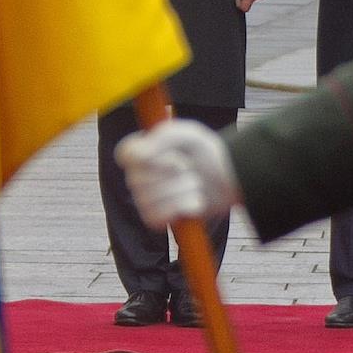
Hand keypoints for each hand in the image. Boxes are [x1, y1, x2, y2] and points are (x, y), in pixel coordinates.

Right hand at [116, 120, 240, 227]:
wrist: (227, 178)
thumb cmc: (205, 153)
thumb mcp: (188, 134)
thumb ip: (162, 138)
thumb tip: (139, 155)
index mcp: (141, 151)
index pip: (125, 155)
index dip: (149, 157)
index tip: (173, 153)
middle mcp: (137, 175)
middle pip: (139, 180)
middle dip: (175, 173)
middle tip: (189, 167)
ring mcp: (144, 199)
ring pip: (151, 199)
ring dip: (183, 190)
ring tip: (195, 184)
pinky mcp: (156, 218)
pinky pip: (158, 217)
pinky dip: (183, 207)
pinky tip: (194, 200)